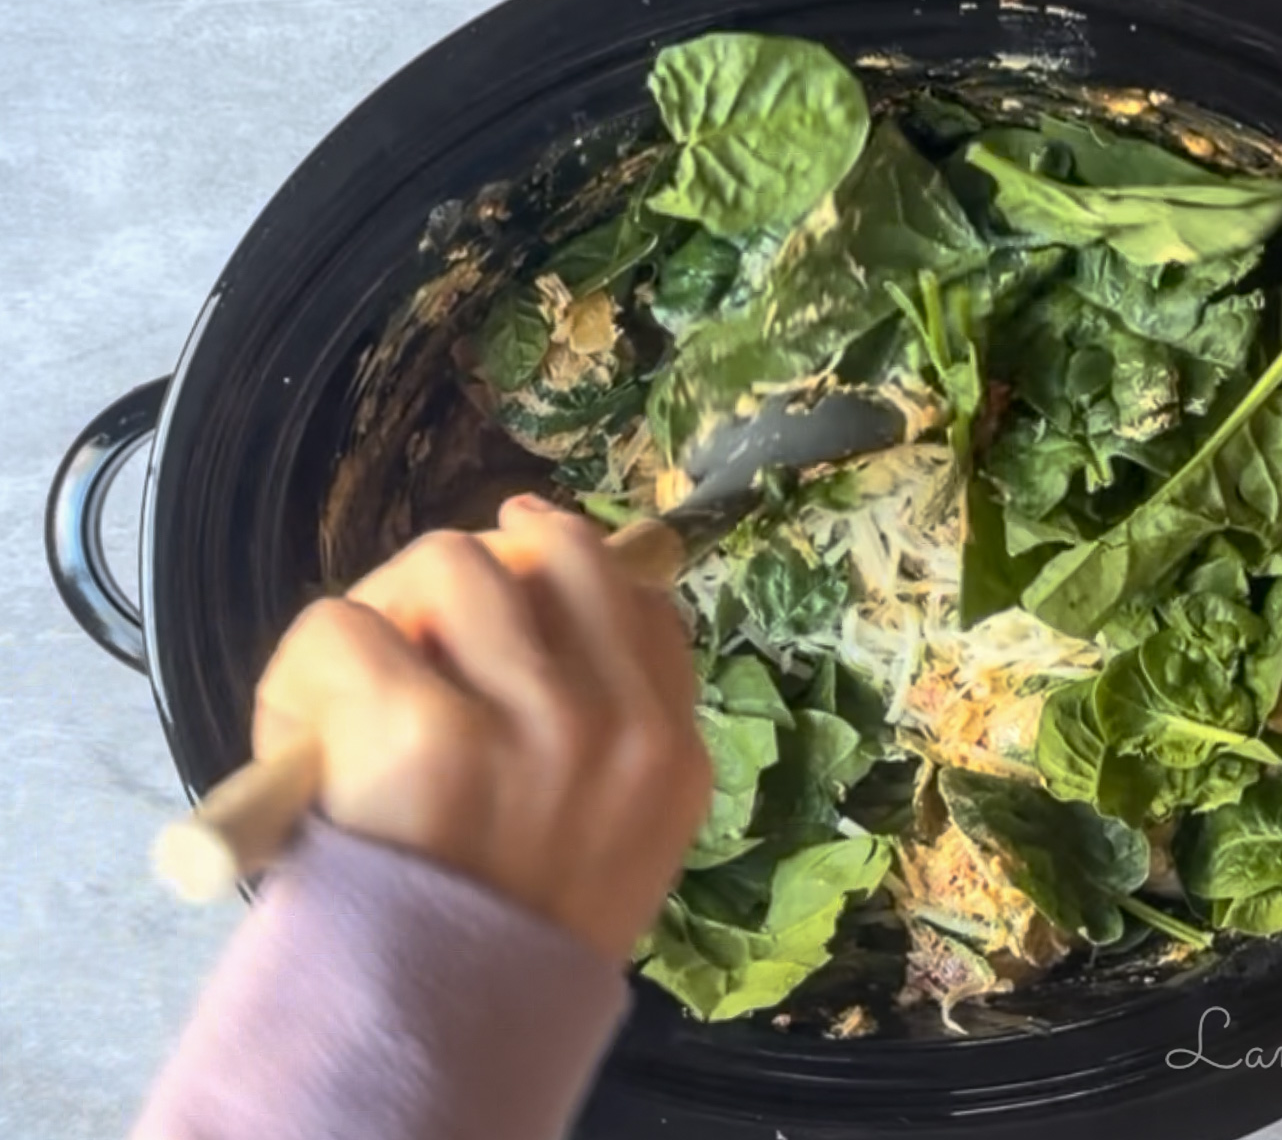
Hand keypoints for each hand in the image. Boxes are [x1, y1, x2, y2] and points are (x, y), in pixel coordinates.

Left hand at [251, 494, 710, 963]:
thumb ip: (603, 729)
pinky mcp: (427, 726)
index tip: (516, 571)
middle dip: (464, 579)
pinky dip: (304, 669)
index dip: (563, 566)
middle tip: (411, 640)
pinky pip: (345, 624)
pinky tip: (302, 736)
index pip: (638, 596)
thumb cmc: (505, 942)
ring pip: (448, 564)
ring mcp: (531, 721)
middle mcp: (618, 724)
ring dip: (384, 612)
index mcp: (670, 752)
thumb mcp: (610, 839)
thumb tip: (536, 584)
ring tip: (351, 696)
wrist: (437, 1036)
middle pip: (546, 554)